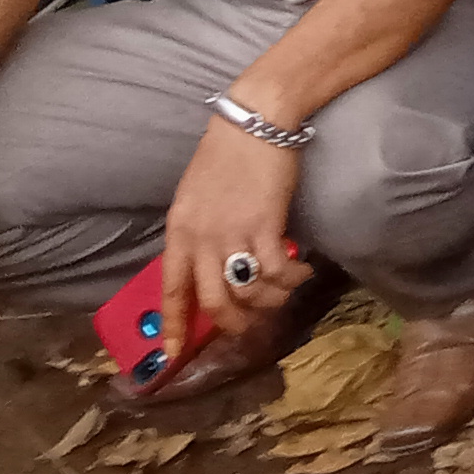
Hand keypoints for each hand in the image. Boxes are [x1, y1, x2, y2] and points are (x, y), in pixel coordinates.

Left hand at [158, 115, 302, 359]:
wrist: (256, 119)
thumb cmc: (227, 151)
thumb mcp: (196, 194)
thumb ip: (198, 231)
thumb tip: (210, 263)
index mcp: (179, 231)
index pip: (172, 289)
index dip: (173, 325)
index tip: (173, 353)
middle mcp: (201, 239)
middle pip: (214, 302)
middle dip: (235, 323)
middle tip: (251, 326)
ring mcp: (232, 233)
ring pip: (247, 293)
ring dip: (269, 302)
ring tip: (285, 291)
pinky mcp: (265, 225)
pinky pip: (276, 272)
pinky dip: (291, 279)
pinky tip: (301, 271)